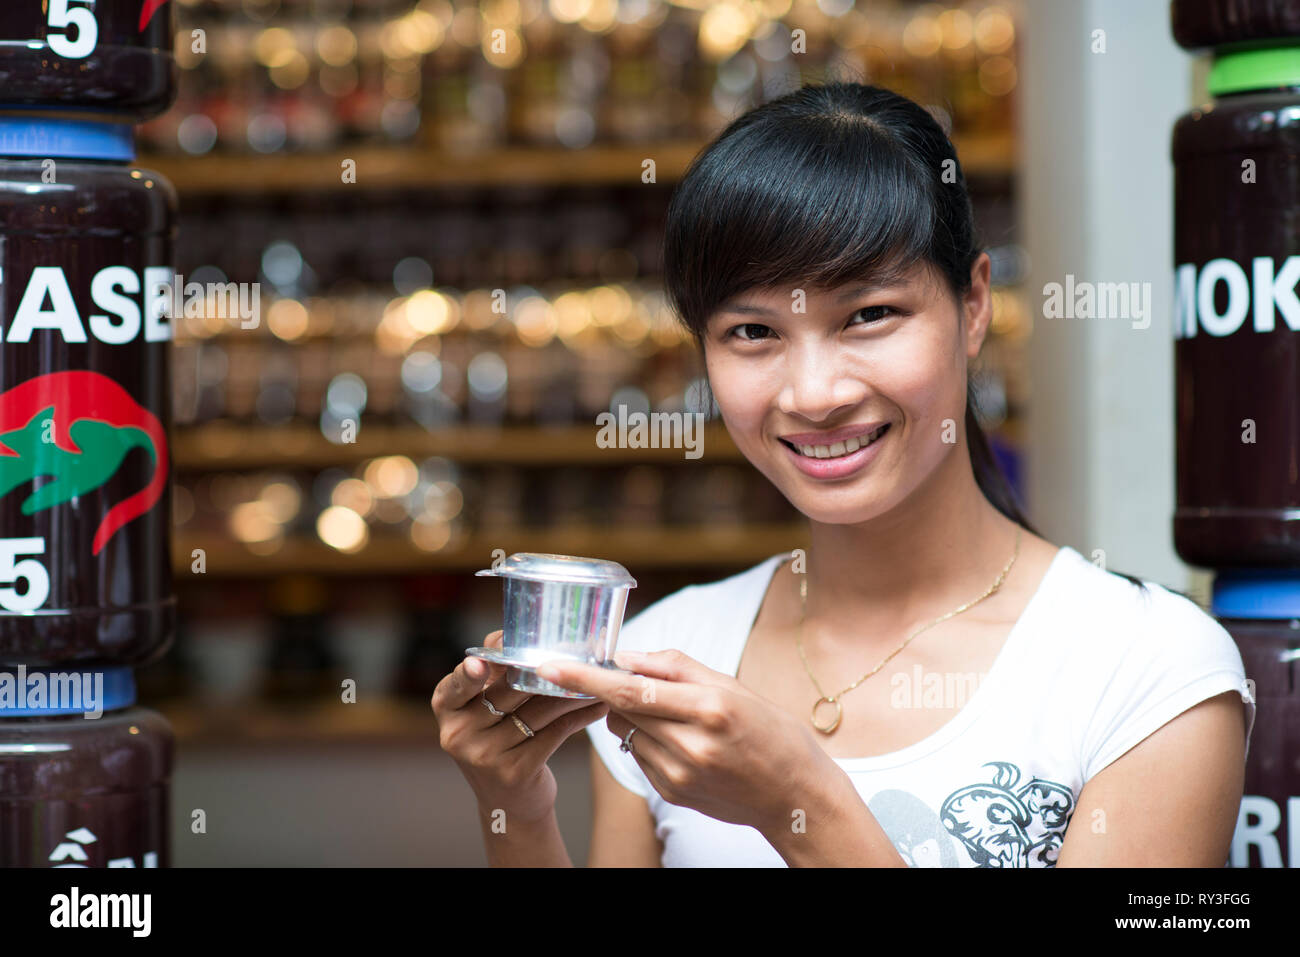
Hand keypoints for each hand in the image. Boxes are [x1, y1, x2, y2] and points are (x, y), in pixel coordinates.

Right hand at [431, 629, 609, 824]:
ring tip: (596, 678)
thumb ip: (495, 672)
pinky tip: (598, 706)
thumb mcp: (482, 707)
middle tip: (576, 654)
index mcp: (446, 707)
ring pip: (538, 710)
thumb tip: (519, 634)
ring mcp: (485, 755)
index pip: (456, 685)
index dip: (469, 673)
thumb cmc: (497, 737)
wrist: (509, 801)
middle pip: (508, 691)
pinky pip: (556, 732)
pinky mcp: (515, 771)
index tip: (482, 662)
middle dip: (546, 671)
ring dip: (572, 692)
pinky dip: (580, 716)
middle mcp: (459, 733)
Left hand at [535, 648, 843, 833]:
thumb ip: (676, 667)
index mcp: (710, 707)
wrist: (795, 795)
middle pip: (621, 709)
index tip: (550, 667)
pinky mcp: (673, 794)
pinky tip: (681, 742)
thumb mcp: (733, 685)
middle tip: (628, 677)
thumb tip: (625, 656)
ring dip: (631, 714)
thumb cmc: (770, 730)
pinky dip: (648, 740)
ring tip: (671, 714)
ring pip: (625, 732)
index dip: (585, 678)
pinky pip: (639, 756)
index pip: (631, 689)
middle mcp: (692, 745)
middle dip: (613, 688)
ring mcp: (680, 775)